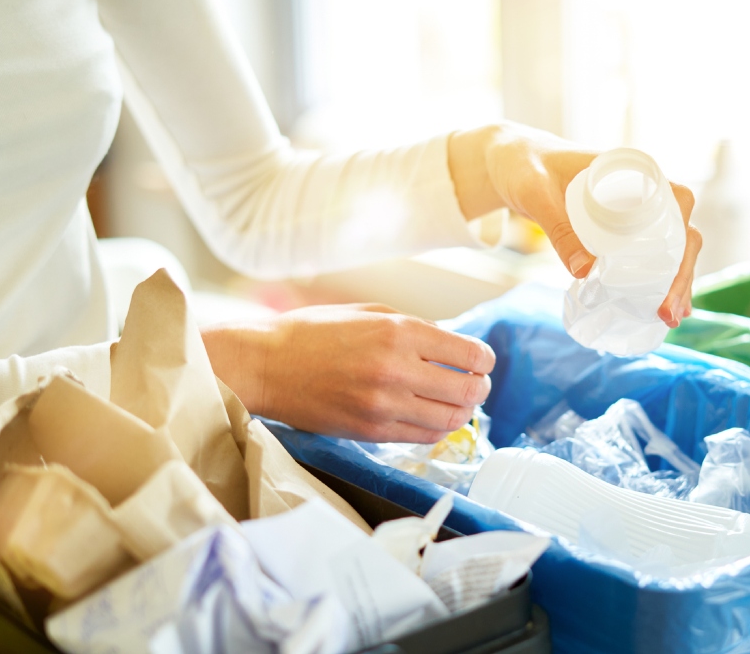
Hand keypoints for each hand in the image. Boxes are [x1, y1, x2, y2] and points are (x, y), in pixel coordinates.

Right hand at [201, 304, 494, 442]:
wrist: (266, 365)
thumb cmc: (314, 332)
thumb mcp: (370, 313)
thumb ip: (415, 329)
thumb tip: (454, 346)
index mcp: (399, 332)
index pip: (470, 354)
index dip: (484, 360)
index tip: (480, 361)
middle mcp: (396, 369)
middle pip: (469, 390)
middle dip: (480, 387)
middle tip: (476, 384)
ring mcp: (384, 405)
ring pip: (451, 420)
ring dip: (462, 412)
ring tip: (457, 403)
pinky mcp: (371, 431)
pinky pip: (423, 436)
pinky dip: (437, 428)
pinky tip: (431, 415)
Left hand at [448, 122, 702, 326]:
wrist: (514, 163)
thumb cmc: (526, 167)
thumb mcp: (537, 194)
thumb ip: (558, 227)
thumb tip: (585, 272)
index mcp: (632, 171)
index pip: (678, 201)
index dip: (683, 238)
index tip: (672, 271)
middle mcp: (641, 191)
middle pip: (679, 233)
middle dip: (681, 274)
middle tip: (668, 313)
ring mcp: (633, 213)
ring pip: (669, 248)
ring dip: (674, 283)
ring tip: (669, 319)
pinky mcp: (619, 230)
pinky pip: (648, 255)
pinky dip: (657, 280)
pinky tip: (658, 309)